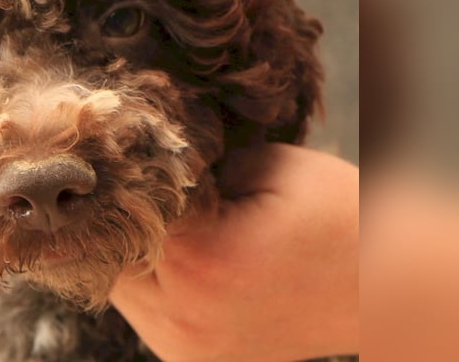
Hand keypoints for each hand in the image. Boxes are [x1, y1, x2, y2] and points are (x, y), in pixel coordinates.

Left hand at [109, 144, 358, 361]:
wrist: (388, 287)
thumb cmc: (337, 217)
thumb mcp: (267, 165)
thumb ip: (196, 163)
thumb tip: (144, 155)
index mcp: (201, 261)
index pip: (119, 210)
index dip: (119, 176)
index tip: (119, 153)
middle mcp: (186, 316)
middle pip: (107, 253)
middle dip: (117, 216)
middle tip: (132, 181)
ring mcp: (188, 347)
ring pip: (119, 287)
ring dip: (127, 251)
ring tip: (155, 218)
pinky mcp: (194, 359)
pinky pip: (143, 311)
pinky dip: (147, 280)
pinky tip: (173, 252)